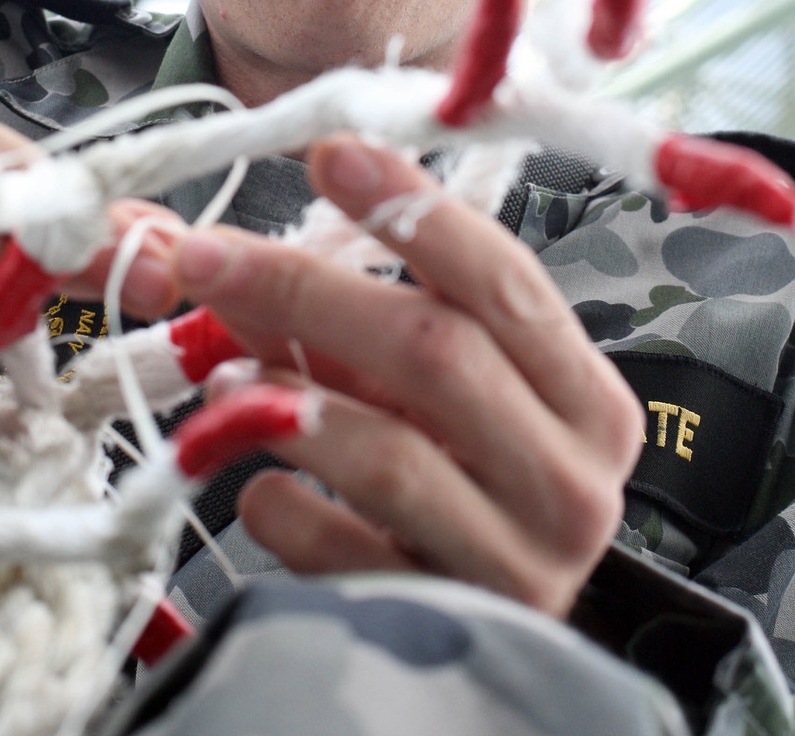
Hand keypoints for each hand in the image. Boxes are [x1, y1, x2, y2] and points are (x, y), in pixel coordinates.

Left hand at [171, 133, 643, 617]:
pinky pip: (340, 549)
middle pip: (434, 351)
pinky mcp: (445, 627)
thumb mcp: (446, 393)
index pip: (503, 280)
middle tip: (210, 255)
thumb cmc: (467, 483)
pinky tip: (256, 480)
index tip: (331, 154)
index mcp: (584, 398)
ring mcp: (517, 563)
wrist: (489, 639)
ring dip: (283, 395)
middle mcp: (571, 479)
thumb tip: (246, 257)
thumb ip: (371, 320)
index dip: (412, 210)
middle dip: (306, 289)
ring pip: (389, 452)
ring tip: (221, 370)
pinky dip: (281, 501)